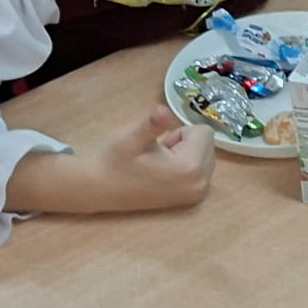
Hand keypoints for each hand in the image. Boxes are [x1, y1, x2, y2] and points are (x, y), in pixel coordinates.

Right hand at [11, 104, 216, 215]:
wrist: (100, 190)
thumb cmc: (115, 162)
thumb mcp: (131, 139)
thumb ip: (151, 124)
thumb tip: (163, 109)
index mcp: (191, 168)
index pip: (203, 132)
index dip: (179, 132)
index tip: (159, 145)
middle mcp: (201, 184)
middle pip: (207, 144)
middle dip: (184, 143)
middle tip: (157, 155)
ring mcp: (198, 194)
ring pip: (205, 155)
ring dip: (185, 154)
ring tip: (159, 164)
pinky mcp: (193, 199)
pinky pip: (201, 169)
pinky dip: (186, 166)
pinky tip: (164, 174)